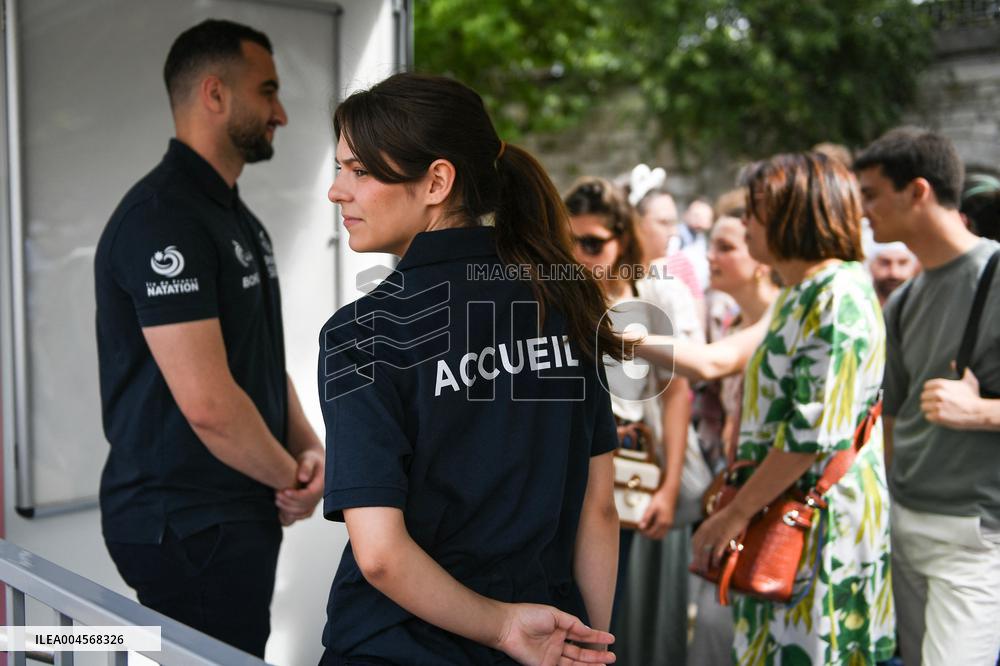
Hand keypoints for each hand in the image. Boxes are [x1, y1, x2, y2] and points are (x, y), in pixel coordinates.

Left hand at [275, 448, 323, 524]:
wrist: (312, 463)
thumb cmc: (309, 459)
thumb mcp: (308, 459)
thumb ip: (306, 467)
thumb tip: (303, 478)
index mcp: (323, 483)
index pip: (311, 494)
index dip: (298, 495)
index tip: (285, 491)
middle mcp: (321, 495)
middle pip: (306, 505)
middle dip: (290, 502)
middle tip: (277, 495)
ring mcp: (316, 501)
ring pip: (304, 512)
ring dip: (289, 509)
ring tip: (277, 500)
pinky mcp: (310, 505)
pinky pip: (302, 515)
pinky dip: (291, 514)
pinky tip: (281, 508)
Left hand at [496, 604, 615, 665]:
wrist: (509, 626)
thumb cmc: (528, 615)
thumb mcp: (554, 614)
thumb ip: (572, 624)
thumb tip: (587, 630)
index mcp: (560, 628)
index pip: (582, 634)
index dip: (597, 637)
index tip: (610, 639)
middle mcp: (558, 643)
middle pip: (581, 652)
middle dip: (597, 654)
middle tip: (612, 656)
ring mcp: (552, 655)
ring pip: (576, 663)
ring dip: (591, 664)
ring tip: (606, 665)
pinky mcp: (545, 665)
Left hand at [637, 486, 675, 538]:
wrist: (670, 493)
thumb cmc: (660, 499)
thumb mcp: (651, 507)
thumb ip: (646, 517)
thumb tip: (641, 527)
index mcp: (662, 522)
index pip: (651, 533)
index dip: (644, 533)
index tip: (638, 529)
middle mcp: (667, 525)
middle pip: (657, 536)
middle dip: (649, 535)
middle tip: (642, 530)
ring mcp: (669, 523)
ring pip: (661, 535)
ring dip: (654, 534)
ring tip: (646, 528)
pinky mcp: (670, 521)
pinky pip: (664, 531)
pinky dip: (658, 531)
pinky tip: (652, 524)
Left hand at [691, 505, 749, 572]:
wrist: (739, 509)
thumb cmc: (731, 515)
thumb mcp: (716, 521)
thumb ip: (713, 530)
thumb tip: (714, 541)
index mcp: (704, 527)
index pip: (695, 541)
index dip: (694, 551)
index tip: (696, 558)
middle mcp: (706, 531)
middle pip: (698, 549)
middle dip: (698, 560)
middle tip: (701, 569)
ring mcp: (714, 535)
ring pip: (705, 552)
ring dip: (705, 563)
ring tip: (706, 570)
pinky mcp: (722, 538)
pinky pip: (716, 552)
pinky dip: (715, 560)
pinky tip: (716, 565)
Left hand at [921, 367, 983, 429]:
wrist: (979, 412)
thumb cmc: (973, 397)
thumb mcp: (969, 381)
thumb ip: (961, 371)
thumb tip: (953, 363)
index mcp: (940, 384)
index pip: (926, 387)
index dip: (932, 392)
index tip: (939, 396)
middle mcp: (937, 393)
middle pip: (923, 397)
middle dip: (930, 401)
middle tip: (941, 404)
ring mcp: (937, 405)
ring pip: (924, 407)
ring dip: (930, 410)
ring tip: (942, 411)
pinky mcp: (938, 416)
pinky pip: (927, 416)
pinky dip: (933, 418)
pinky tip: (942, 416)